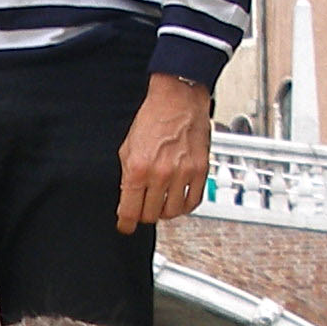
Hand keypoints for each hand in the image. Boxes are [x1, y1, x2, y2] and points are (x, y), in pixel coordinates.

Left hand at [116, 75, 214, 230]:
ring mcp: (183, 173)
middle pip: (151, 215)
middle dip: (144, 214)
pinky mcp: (200, 171)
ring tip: (161, 202)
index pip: (129, 211)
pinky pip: (194, 202)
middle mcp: (161, 174)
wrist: (178, 99)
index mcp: (138, 168)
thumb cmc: (153, 118)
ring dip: (164, 211)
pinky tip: (179, 199)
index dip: (126, 223)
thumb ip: (127, 175)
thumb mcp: (127, 147)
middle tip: (143, 208)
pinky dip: (185, 206)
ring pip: (172, 212)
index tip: (126, 226)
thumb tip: (127, 198)